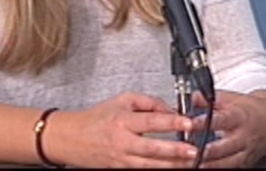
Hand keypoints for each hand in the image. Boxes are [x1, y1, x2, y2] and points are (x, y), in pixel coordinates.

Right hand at [46, 92, 199, 167]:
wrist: (71, 138)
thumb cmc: (96, 119)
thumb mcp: (121, 101)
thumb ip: (147, 102)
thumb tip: (169, 109)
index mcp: (122, 121)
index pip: (150, 121)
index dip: (171, 121)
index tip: (187, 122)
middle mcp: (122, 141)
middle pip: (152, 148)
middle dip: (175, 150)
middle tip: (193, 150)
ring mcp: (121, 159)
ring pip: (149, 165)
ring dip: (171, 165)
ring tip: (188, 163)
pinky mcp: (120, 170)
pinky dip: (157, 170)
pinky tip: (171, 168)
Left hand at [189, 90, 265, 167]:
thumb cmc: (250, 110)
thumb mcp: (231, 99)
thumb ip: (210, 99)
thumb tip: (194, 96)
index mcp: (240, 117)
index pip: (222, 119)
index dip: (207, 122)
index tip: (192, 123)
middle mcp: (244, 137)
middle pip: (226, 146)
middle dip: (208, 150)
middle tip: (190, 150)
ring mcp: (245, 152)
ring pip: (228, 162)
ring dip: (211, 164)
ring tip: (194, 164)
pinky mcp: (245, 163)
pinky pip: (232, 168)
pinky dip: (218, 169)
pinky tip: (204, 169)